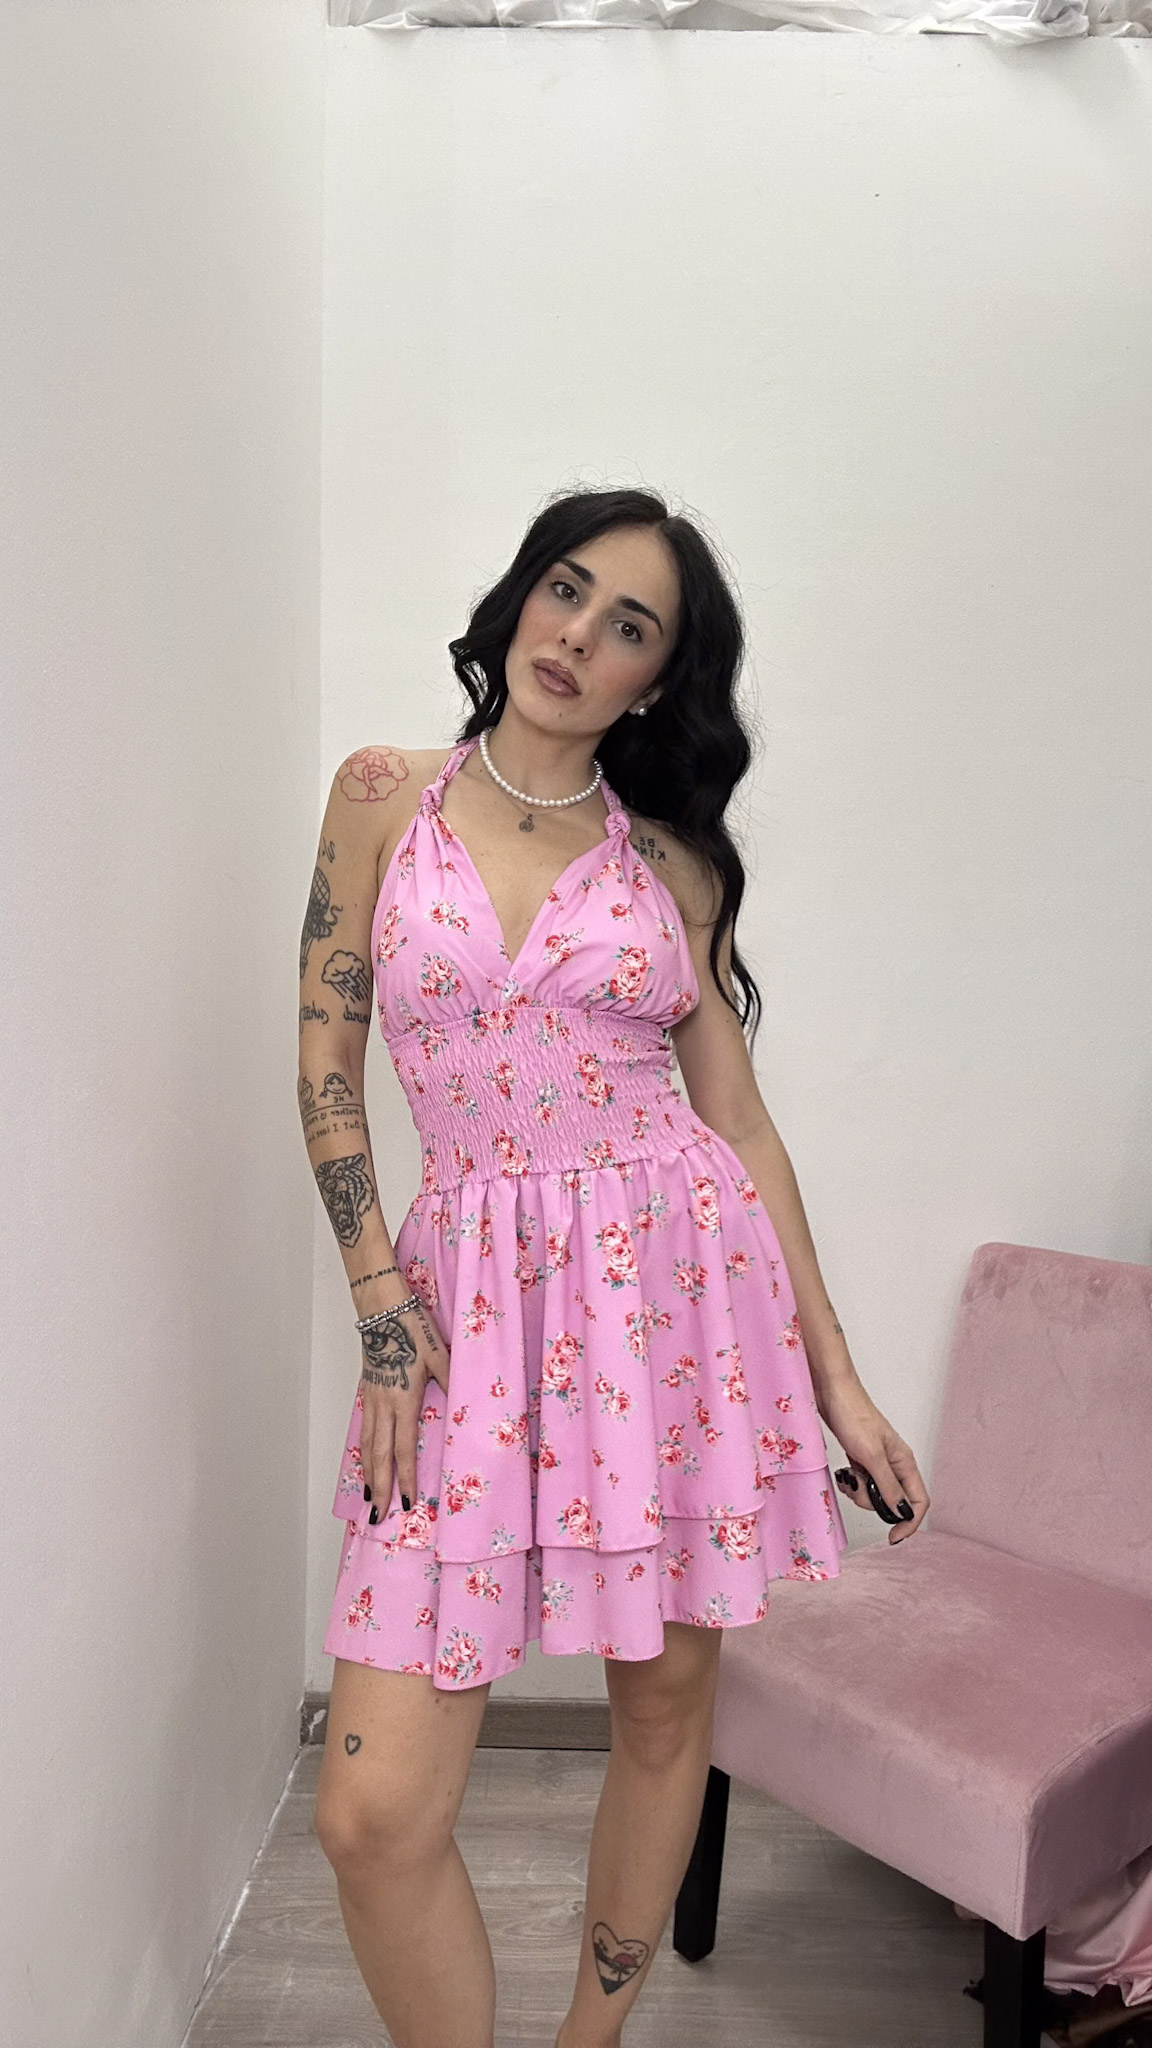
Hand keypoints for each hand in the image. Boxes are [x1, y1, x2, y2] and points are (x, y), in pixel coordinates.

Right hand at [359, 1298, 450, 1518]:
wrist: (380, 1307)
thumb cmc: (411, 1328)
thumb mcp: (439, 1354)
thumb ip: (453, 1380)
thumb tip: (470, 1403)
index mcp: (403, 1400)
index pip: (403, 1450)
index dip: (404, 1478)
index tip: (405, 1502)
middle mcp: (383, 1405)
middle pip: (378, 1456)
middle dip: (378, 1487)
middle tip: (376, 1515)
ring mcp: (372, 1398)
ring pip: (366, 1444)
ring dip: (367, 1472)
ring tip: (368, 1495)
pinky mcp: (367, 1389)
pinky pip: (363, 1427)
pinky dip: (362, 1449)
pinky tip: (365, 1457)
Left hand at [817, 1374, 928, 1544]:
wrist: (831, 1392)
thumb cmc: (853, 1415)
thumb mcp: (871, 1455)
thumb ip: (887, 1486)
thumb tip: (902, 1513)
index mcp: (905, 1462)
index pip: (918, 1501)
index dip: (909, 1522)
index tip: (892, 1537)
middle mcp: (894, 1463)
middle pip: (894, 1501)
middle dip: (874, 1504)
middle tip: (857, 1489)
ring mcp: (877, 1461)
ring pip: (874, 1493)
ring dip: (859, 1492)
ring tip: (848, 1475)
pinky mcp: (861, 1459)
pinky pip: (861, 1483)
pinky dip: (851, 1483)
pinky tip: (843, 1472)